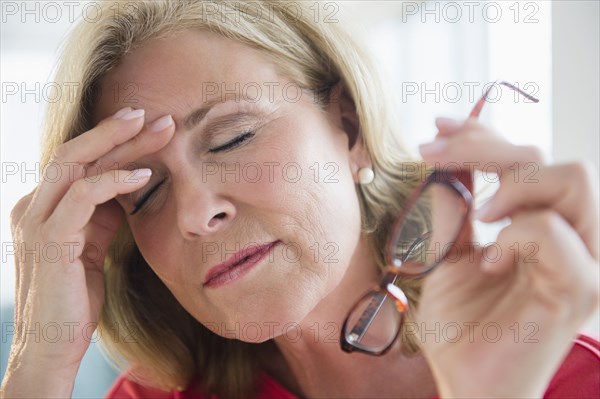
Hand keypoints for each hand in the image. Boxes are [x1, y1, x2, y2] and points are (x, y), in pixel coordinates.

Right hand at [1, 107, 174, 396]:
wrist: (52, 343)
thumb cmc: (75, 297)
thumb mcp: (91, 246)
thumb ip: (102, 216)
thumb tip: (128, 186)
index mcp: (43, 206)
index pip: (79, 163)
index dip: (114, 143)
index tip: (149, 129)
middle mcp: (33, 206)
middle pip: (77, 153)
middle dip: (118, 130)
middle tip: (156, 115)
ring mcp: (36, 220)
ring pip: (77, 163)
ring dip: (122, 143)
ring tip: (159, 130)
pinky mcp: (50, 237)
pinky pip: (84, 195)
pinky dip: (116, 181)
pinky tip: (145, 175)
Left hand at [415, 117, 598, 397]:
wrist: (467, 381)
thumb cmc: (460, 323)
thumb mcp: (445, 253)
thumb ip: (452, 208)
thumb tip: (446, 159)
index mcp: (542, 223)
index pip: (526, 158)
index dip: (482, 133)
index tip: (437, 129)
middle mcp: (573, 235)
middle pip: (549, 157)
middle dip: (487, 146)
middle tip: (433, 156)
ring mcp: (584, 260)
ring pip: (571, 179)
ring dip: (511, 184)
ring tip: (478, 214)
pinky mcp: (579, 289)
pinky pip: (553, 232)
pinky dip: (514, 232)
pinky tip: (490, 259)